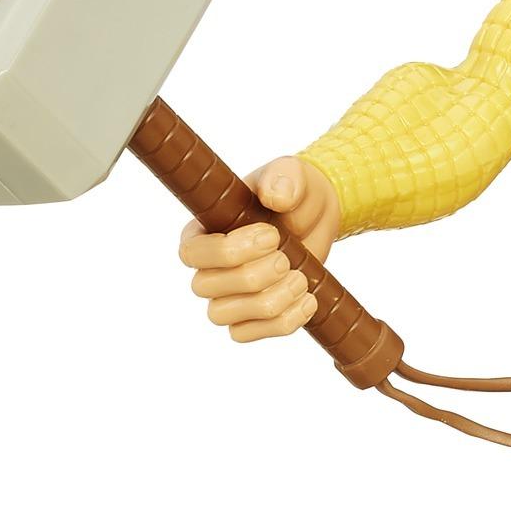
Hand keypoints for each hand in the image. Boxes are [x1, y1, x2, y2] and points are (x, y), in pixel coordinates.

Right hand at [177, 159, 341, 342]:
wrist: (318, 218)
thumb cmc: (295, 193)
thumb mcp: (293, 175)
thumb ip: (284, 178)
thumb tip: (274, 196)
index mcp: (204, 230)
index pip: (192, 253)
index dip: (229, 251)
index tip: (271, 236)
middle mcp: (209, 266)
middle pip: (207, 286)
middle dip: (254, 277)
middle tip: (286, 258)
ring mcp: (227, 295)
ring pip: (223, 316)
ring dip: (269, 303)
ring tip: (301, 279)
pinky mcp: (250, 317)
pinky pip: (246, 334)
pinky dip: (281, 324)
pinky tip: (307, 301)